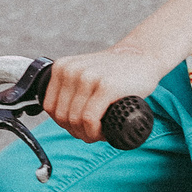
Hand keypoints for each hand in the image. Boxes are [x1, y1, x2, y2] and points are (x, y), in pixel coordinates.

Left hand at [44, 50, 166, 144]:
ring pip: (75, 121)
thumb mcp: (84, 73)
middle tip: (93, 132)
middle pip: (62, 117)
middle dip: (77, 131)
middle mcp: (71, 70)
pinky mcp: (106, 86)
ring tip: (101, 132)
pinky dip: (95, 132)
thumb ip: (69, 89)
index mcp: (61, 68)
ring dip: (88, 134)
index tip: (79, 126)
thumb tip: (61, 120)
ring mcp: (88, 77)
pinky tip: (105, 131)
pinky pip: (90, 119)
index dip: (63, 123)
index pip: (50, 107)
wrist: (142, 57)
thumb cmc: (114, 72)